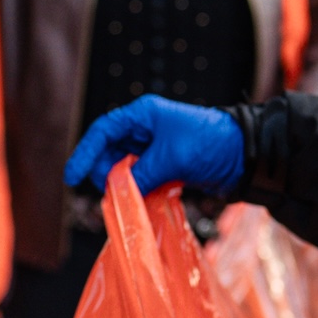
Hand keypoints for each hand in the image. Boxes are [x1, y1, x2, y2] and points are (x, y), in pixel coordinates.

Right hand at [64, 96, 245, 195]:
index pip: (103, 131)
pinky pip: (142, 179)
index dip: (85, 153)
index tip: (72, 177)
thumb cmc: (209, 143)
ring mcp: (156, 149)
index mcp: (144, 115)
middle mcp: (146, 129)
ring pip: (126, 169)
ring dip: (124, 185)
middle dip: (106, 173)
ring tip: (128, 200)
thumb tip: (118, 193)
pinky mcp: (167, 167)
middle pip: (111, 152)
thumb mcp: (171, 158)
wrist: (245, 155)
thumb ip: (141, 175)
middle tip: (112, 192)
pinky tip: (142, 202)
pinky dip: (139, 191)